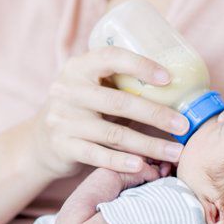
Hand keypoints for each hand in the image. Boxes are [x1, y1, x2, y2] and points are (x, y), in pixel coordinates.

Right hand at [27, 46, 188, 178]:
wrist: (40, 141)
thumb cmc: (81, 109)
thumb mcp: (91, 87)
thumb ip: (120, 85)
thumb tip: (176, 90)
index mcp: (79, 67)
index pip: (111, 58)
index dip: (140, 65)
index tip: (168, 78)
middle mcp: (68, 90)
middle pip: (118, 101)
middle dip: (156, 114)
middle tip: (184, 125)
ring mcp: (63, 119)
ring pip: (113, 133)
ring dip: (149, 145)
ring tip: (175, 152)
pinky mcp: (63, 146)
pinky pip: (97, 155)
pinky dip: (121, 161)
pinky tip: (142, 166)